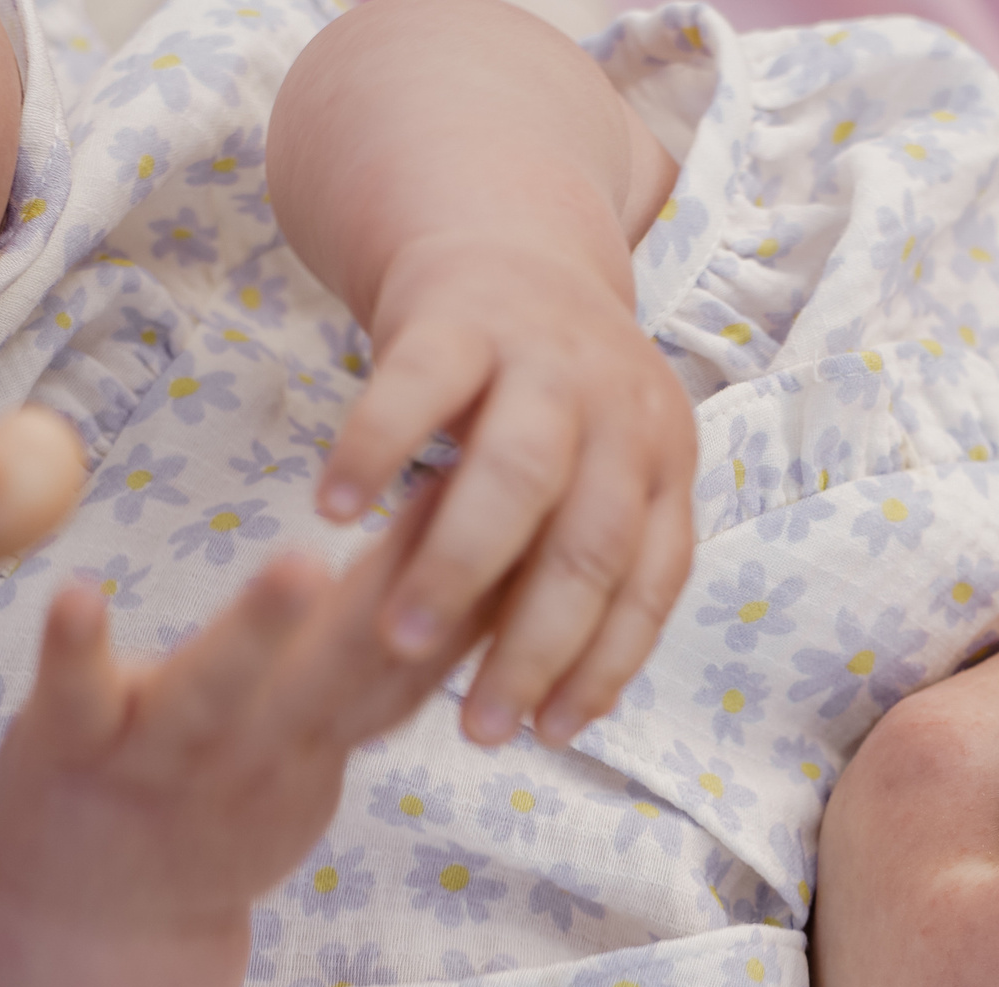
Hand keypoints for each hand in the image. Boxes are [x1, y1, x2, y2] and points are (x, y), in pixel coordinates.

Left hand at [0, 485, 469, 935]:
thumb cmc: (217, 811)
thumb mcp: (319, 750)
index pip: (411, 657)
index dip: (470, 587)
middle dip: (399, 596)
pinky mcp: (74, 751)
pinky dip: (77, 651)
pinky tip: (78, 595)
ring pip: (222, 691)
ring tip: (301, 565)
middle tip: (458, 514)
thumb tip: (468, 584)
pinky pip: (74, 699)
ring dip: (262, 632)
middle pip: (342, 671)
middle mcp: (261, 747)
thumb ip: (377, 676)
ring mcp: (169, 754)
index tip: (527, 501)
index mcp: (321, 735)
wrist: (102, 927)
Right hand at [315, 235, 696, 747]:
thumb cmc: (545, 398)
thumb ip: (583, 565)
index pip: (648, 583)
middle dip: (533, 648)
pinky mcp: (462, 315)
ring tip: (400, 641)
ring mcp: (545, 359)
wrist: (504, 238)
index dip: (602, 666)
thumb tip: (557, 706)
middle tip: (477, 727)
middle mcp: (621, 410)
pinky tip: (334, 512)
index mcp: (664, 461)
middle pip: (588, 547)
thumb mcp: (599, 470)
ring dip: (457, 568)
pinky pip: (417, 386)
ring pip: (516, 476)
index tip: (549, 735)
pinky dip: (377, 449)